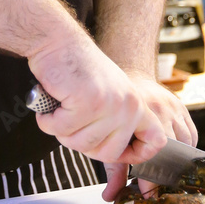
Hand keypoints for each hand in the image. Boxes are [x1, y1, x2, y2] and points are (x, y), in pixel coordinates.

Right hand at [28, 37, 166, 164]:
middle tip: (71, 124)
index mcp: (138, 107)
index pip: (156, 141)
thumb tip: (115, 162)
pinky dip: (48, 121)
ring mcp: (111, 105)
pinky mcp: (88, 103)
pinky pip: (61, 131)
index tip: (116, 152)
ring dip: (62, 132)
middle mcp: (129, 107)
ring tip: (61, 109)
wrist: (59, 41)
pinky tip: (51, 103)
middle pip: (108, 154)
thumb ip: (116, 127)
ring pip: (82, 145)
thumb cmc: (79, 72)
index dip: (137, 155)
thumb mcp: (110, 98)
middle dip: (83, 146)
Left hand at [102, 73, 197, 201]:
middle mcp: (160, 109)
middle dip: (166, 169)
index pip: (152, 154)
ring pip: (186, 143)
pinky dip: (186, 147)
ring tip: (167, 166)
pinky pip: (192, 134)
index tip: (149, 193)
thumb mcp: (111, 138)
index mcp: (140, 115)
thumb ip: (114, 169)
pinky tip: (176, 152)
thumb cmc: (118, 110)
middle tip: (159, 182)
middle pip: (173, 150)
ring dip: (178, 158)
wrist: (130, 77)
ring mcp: (174, 107)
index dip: (151, 177)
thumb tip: (110, 196)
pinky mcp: (183, 107)